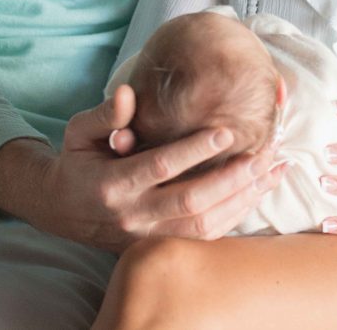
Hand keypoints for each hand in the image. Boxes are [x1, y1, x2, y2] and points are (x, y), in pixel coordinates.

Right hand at [0, 83, 286, 251]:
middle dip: (231, 177)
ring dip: (243, 197)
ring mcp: (149, 235)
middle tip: (263, 152)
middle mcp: (133, 215)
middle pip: (191, 201)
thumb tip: (127, 93)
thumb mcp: (79, 131)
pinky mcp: (162, 243)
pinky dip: (237, 214)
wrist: (63, 210)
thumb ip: (105, 114)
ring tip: (273, 168)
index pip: (160, 167)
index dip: (194, 150)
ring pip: (204, 223)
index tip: (226, 129)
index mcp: (112, 184)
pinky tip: (259, 190)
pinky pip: (206, 235)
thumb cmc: (78, 160)